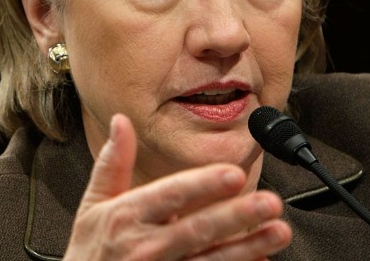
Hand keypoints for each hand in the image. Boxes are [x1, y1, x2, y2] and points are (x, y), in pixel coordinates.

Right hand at [63, 114, 291, 259]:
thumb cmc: (91, 252)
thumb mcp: (92, 205)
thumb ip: (112, 163)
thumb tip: (122, 122)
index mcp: (125, 216)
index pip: (169, 195)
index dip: (202, 185)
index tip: (232, 173)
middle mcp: (145, 245)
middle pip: (197, 229)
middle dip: (236, 215)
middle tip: (269, 202)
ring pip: (212, 259)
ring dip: (248, 246)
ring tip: (278, 231)